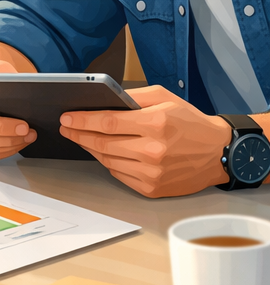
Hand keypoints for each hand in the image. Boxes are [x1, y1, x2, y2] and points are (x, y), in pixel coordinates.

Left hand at [58, 86, 231, 196]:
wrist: (219, 153)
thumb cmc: (190, 122)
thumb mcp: (164, 97)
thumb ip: (132, 96)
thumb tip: (103, 98)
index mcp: (155, 124)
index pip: (107, 122)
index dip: (82, 120)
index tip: (67, 117)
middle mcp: (153, 150)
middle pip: (102, 143)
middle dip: (79, 134)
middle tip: (66, 128)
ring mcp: (153, 173)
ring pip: (107, 160)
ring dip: (90, 148)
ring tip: (81, 138)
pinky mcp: (153, 189)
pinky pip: (119, 174)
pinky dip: (108, 162)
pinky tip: (103, 152)